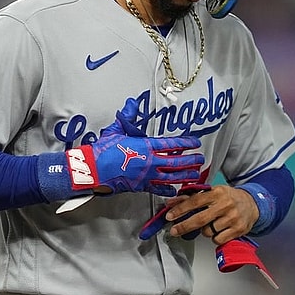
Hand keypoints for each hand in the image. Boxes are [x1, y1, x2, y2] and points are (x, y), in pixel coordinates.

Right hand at [66, 99, 203, 196]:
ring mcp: (146, 176)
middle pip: (176, 162)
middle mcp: (149, 162)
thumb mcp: (117, 129)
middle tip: (200, 159)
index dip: (185, 143)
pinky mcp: (140, 186)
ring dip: (185, 175)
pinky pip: (158, 189)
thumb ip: (128, 117)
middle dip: (190, 160)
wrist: (94, 170)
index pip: (171, 144)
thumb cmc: (104, 151)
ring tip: (194, 174)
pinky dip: (168, 190)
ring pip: (171, 177)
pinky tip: (175, 190)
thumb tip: (132, 104)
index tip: (195, 142)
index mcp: (145, 146)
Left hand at [165, 185, 259, 243]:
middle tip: (174, 230)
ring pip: (208, 231)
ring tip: (211, 223)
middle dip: (184, 226)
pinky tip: (219, 230)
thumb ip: (192, 197)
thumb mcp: (212, 193)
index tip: (170, 216)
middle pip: (200, 219)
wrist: (252, 204)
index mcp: (217, 193)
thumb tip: (172, 203)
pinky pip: (217, 239)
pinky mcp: (238, 230)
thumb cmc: (229, 198)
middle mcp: (225, 205)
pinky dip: (214, 237)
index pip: (195, 201)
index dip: (180, 209)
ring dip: (204, 230)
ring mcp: (232, 218)